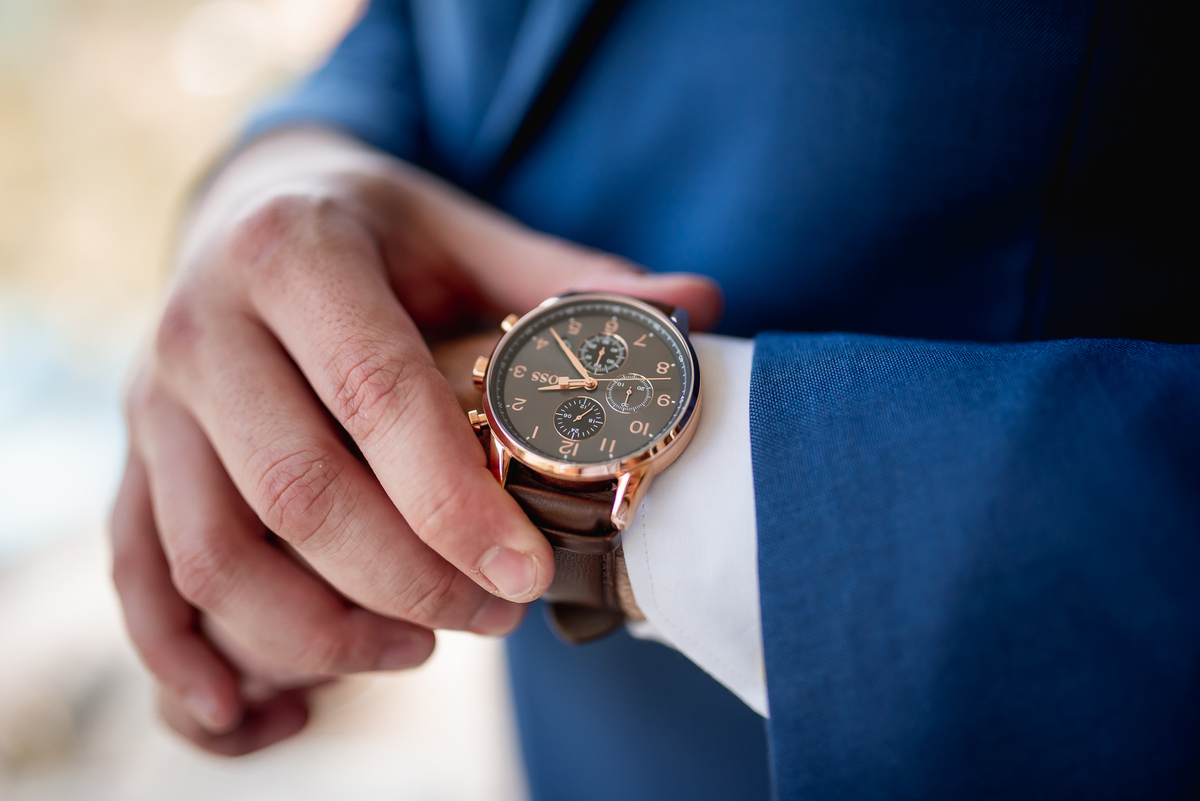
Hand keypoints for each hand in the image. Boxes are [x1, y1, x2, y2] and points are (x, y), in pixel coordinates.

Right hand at [110, 127, 721, 753]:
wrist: (249, 213)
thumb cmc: (376, 235)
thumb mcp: (465, 235)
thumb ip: (571, 281)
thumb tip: (701, 308)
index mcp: (295, 256)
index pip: (377, 396)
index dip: (453, 501)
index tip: (525, 575)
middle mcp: (202, 329)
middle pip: (297, 493)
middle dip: (406, 580)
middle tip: (494, 618)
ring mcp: (153, 404)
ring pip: (213, 555)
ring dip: (318, 631)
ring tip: (415, 650)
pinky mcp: (136, 461)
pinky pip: (138, 577)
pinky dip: (183, 658)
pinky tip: (249, 714)